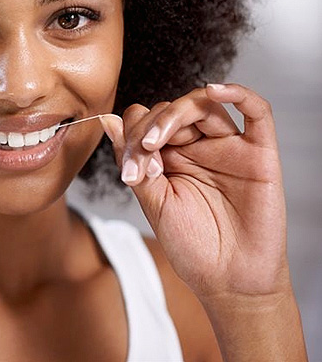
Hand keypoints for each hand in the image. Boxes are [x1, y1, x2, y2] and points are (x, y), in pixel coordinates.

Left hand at [100, 84, 289, 301]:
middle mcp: (198, 146)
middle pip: (169, 109)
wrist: (228, 280)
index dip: (131, 133)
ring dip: (173, 115)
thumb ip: (134, 160)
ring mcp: (229, 147)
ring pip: (203, 105)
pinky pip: (257, 111)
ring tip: (156, 142)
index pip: (146, 121)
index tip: (127, 168)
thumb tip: (109, 121)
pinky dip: (238, 93)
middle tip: (139, 158)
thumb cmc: (191, 245)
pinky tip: (214, 90)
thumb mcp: (153, 202)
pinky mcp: (259, 153)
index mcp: (169, 155)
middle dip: (146, 129)